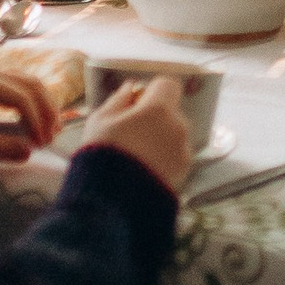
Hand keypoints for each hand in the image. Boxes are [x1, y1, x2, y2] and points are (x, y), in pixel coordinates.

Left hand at [0, 48, 63, 164]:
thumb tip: (28, 152)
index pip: (21, 97)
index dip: (37, 121)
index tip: (41, 145)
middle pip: (30, 84)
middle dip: (47, 110)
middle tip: (53, 137)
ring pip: (27, 80)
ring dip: (43, 103)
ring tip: (50, 129)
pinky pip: (17, 83)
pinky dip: (32, 100)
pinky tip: (35, 120)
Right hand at [83, 78, 194, 193]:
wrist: (113, 199)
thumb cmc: (102, 153)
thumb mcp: (100, 121)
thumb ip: (118, 100)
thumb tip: (130, 88)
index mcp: (158, 109)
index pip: (167, 85)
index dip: (152, 91)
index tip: (136, 102)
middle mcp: (178, 126)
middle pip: (170, 112)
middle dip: (154, 117)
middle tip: (129, 133)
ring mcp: (183, 150)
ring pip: (174, 135)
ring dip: (159, 138)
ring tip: (134, 156)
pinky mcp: (184, 172)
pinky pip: (175, 156)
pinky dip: (163, 158)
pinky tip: (142, 170)